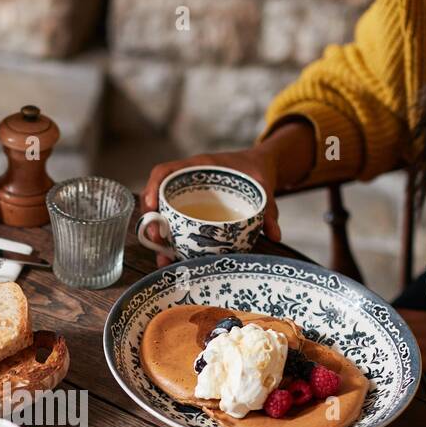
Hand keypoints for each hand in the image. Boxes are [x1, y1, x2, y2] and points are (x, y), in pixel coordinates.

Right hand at [142, 149, 281, 266]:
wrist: (260, 170)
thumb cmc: (256, 172)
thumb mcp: (263, 186)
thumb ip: (268, 208)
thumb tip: (275, 235)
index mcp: (198, 167)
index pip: (165, 172)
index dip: (153, 187)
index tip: (150, 206)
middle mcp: (187, 183)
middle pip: (158, 200)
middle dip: (152, 221)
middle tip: (157, 241)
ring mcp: (187, 200)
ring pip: (164, 218)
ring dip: (159, 238)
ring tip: (164, 259)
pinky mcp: (192, 214)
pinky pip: (176, 227)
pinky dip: (173, 243)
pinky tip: (174, 259)